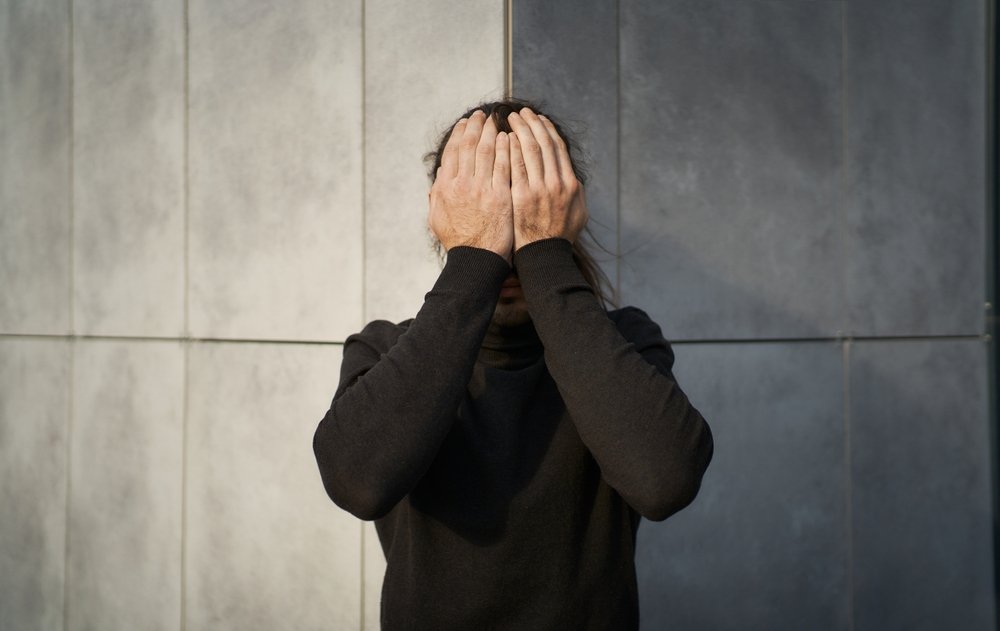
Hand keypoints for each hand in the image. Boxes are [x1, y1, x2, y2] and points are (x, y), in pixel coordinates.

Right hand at [428, 110, 514, 262]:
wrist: (476, 261)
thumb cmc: (458, 242)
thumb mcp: (437, 218)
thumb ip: (436, 195)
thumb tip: (440, 176)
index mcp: (445, 188)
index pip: (452, 152)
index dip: (459, 133)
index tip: (465, 122)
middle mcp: (461, 185)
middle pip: (469, 145)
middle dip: (476, 126)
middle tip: (483, 114)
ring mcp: (481, 190)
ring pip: (486, 151)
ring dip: (492, 132)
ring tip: (497, 120)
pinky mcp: (500, 196)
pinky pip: (504, 165)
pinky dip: (506, 149)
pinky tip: (509, 138)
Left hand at [508, 108, 587, 250]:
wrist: (544, 256)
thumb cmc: (559, 236)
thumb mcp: (578, 213)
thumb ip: (575, 192)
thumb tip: (572, 176)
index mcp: (571, 184)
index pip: (558, 148)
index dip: (547, 130)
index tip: (539, 118)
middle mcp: (557, 184)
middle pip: (544, 143)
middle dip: (532, 123)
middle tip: (521, 112)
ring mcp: (539, 190)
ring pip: (530, 150)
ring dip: (520, 130)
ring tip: (510, 118)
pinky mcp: (521, 197)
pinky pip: (515, 166)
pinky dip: (511, 148)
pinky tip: (504, 138)